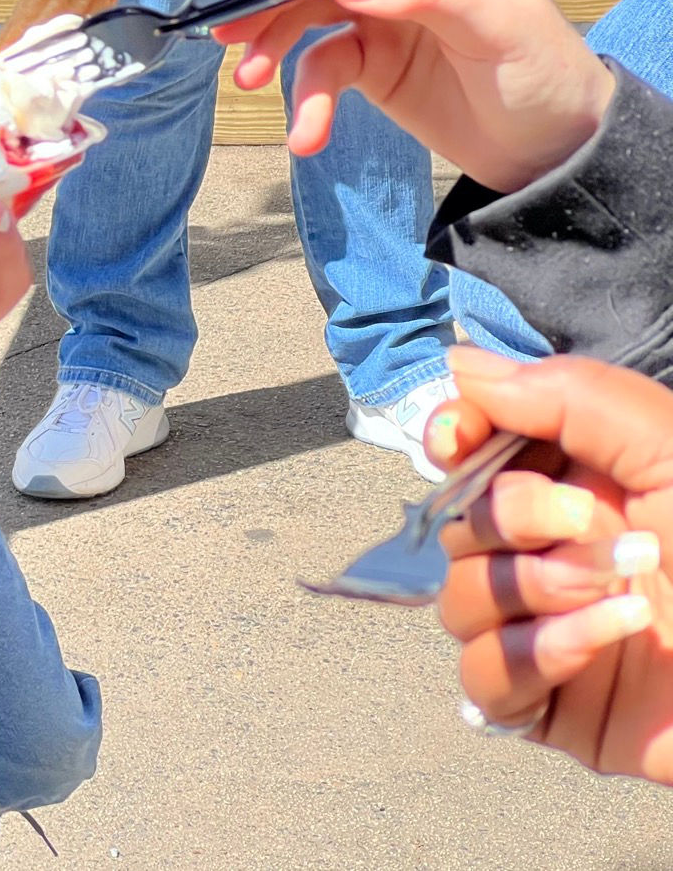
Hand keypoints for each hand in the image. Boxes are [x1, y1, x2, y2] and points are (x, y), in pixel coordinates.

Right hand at [215, 0, 612, 191]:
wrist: (550, 148)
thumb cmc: (543, 73)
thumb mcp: (499, 26)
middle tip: (239, 29)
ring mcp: (380, 13)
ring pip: (305, 12)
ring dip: (271, 42)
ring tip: (248, 78)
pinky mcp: (368, 62)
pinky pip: (320, 70)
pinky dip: (306, 101)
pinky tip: (307, 136)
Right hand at [430, 347, 672, 783]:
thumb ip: (572, 397)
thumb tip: (461, 366)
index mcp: (585, 485)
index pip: (474, 449)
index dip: (450, 437)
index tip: (458, 439)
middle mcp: (555, 553)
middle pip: (458, 523)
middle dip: (509, 517)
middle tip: (581, 521)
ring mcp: (544, 631)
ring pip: (457, 600)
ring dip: (532, 586)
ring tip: (622, 589)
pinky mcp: (546, 706)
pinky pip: (485, 675)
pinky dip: (539, 652)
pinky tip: (614, 634)